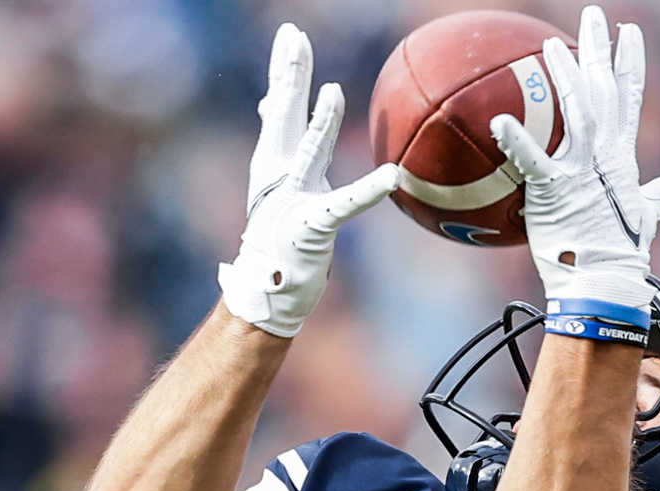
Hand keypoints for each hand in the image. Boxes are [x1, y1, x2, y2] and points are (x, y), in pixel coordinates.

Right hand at [215, 23, 400, 340]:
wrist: (267, 288)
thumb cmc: (281, 235)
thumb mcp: (280, 182)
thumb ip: (284, 140)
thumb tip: (270, 103)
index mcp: (277, 160)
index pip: (282, 104)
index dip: (286, 69)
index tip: (290, 34)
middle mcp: (280, 173)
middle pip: (286, 114)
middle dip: (289, 75)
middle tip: (292, 38)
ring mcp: (294, 199)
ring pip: (309, 152)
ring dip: (321, 124)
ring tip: (334, 92)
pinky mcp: (313, 226)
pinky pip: (346, 206)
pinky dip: (368, 191)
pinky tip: (391, 178)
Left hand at [489, 8, 659, 321]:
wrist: (609, 284)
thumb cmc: (621, 255)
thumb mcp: (646, 216)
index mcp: (622, 158)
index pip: (629, 100)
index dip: (630, 65)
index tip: (629, 33)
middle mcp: (605, 156)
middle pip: (604, 91)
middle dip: (599, 50)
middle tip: (593, 15)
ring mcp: (581, 170)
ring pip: (575, 110)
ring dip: (564, 76)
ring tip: (551, 45)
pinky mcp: (555, 191)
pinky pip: (533, 161)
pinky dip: (517, 142)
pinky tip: (499, 121)